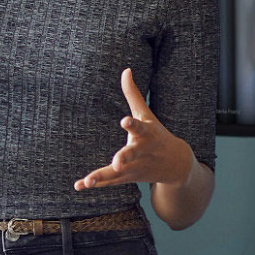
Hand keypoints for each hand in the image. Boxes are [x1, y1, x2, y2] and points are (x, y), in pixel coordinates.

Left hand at [75, 68, 194, 189]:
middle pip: (131, 155)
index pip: (139, 127)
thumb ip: (133, 94)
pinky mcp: (128, 177)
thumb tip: (126, 69)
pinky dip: (96, 183)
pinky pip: (110, 182)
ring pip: (117, 174)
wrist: (176, 165)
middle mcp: (141, 152)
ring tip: (88, 181)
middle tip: (117, 163)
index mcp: (147, 134)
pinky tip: (78, 186)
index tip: (124, 120)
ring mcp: (135, 167)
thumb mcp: (147, 114)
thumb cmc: (158, 134)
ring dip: (103, 177)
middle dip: (124, 158)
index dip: (132, 124)